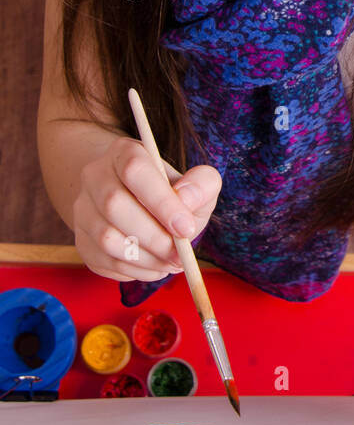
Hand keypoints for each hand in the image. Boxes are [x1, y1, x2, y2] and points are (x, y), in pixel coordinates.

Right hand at [73, 136, 222, 281]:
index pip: (134, 170)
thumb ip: (201, 185)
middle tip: (180, 254)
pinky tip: (155, 266)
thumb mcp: (195, 182)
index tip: (186, 228)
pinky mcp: (81, 239)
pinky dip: (135, 271)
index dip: (161, 202)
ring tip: (170, 262)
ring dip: (145, 258)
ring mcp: (83, 209)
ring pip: (106, 238)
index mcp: (124, 153)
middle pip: (114, 205)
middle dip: (154, 237)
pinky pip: (104, 261)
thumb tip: (187, 200)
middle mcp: (96, 176)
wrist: (137, 201)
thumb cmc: (172, 192)